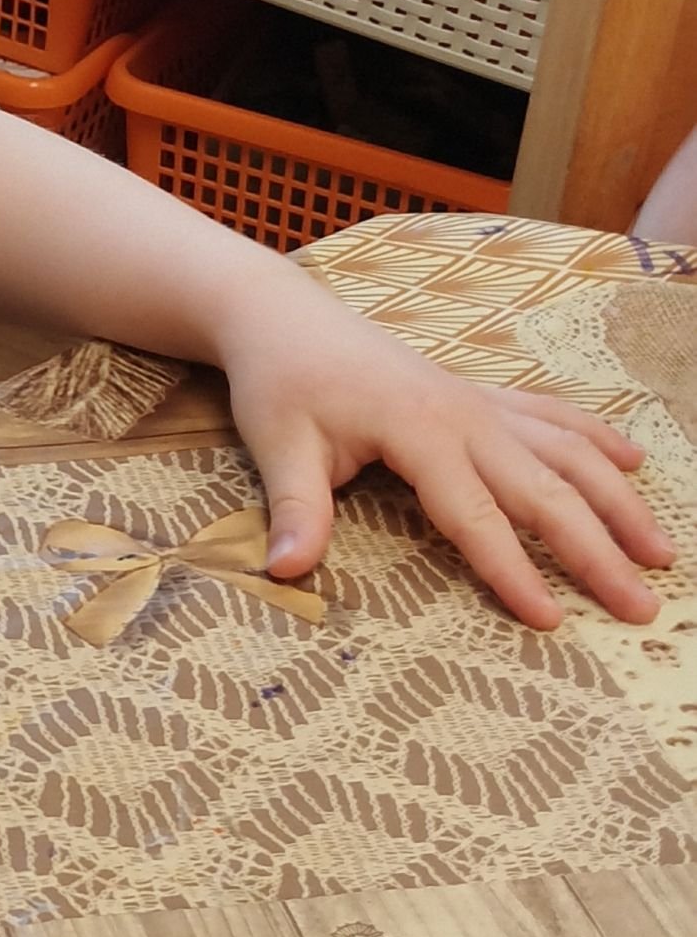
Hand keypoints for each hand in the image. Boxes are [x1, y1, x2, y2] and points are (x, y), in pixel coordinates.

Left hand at [219, 274, 670, 629]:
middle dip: (597, 551)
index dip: (514, 571)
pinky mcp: (479, 395)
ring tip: (660, 550)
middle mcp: (466, 417)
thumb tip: (287, 571)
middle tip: (642, 606)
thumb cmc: (282, 381)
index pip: (477, 517)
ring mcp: (480, 403)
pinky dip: (596, 439)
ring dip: (618, 501)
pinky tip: (632, 463)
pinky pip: (552, 417)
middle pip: (547, 491)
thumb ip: (295, 510)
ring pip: (568, 453)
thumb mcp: (278, 446)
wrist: (286, 316)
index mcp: (421, 432)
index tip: (552, 620)